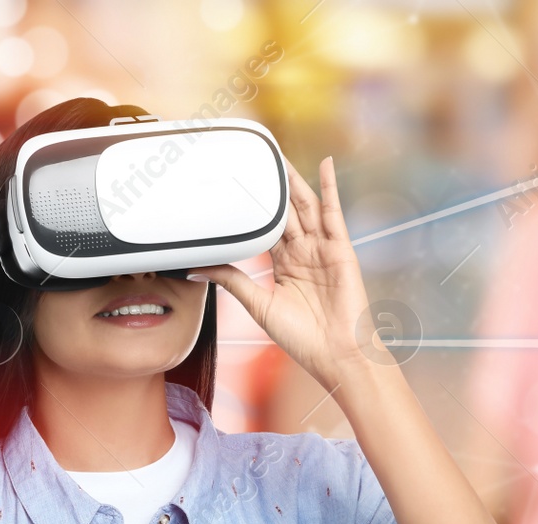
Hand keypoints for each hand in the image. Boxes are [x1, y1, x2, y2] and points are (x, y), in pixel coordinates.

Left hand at [190, 156, 390, 392]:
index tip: (237, 187)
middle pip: (285, 212)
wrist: (335, 354)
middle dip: (271, 186)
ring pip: (305, 207)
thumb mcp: (257, 304)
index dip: (253, 208)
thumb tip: (196, 267)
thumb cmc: (302, 338)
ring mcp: (323, 249)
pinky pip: (333, 212)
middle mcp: (304, 253)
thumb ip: (231, 280)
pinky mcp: (340, 249)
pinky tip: (324, 164)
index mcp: (285, 266)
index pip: (265, 228)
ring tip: (278, 155)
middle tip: (255, 158)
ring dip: (293, 180)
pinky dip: (330, 187)